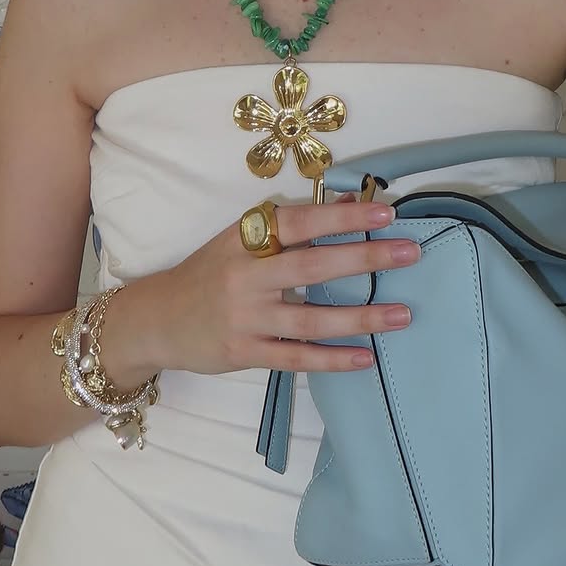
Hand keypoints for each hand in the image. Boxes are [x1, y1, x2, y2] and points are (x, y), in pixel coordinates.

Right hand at [134, 196, 420, 376]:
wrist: (155, 320)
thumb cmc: (207, 275)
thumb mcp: (238, 242)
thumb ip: (288, 228)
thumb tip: (350, 206)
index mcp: (245, 240)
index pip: (299, 222)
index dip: (342, 217)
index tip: (384, 214)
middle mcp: (245, 276)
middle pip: (312, 266)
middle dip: (365, 259)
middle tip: (410, 253)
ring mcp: (245, 317)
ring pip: (311, 318)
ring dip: (361, 317)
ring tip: (402, 314)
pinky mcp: (244, 352)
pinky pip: (296, 357)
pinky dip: (332, 359)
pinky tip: (365, 357)